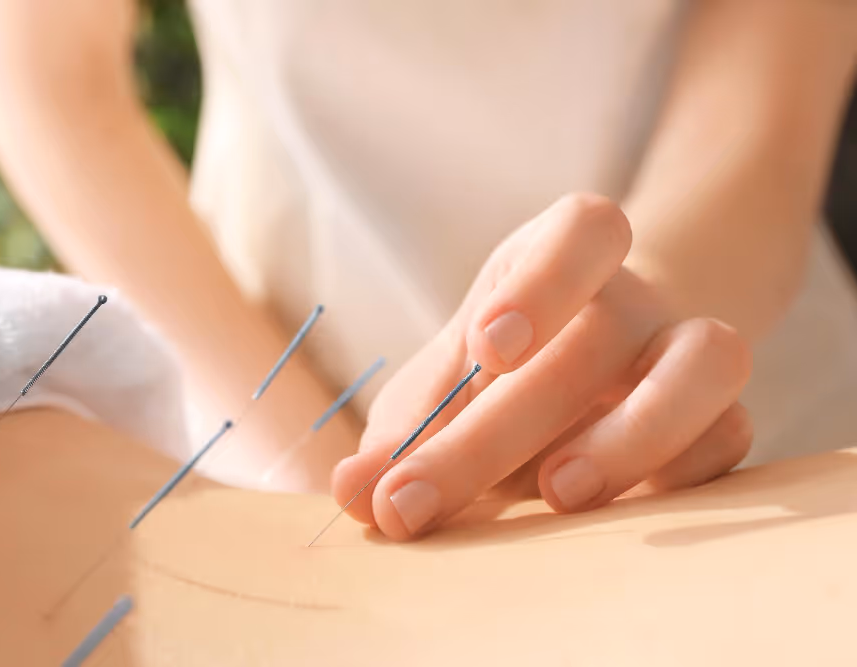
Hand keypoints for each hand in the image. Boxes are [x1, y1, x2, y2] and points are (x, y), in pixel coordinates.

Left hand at [331, 193, 752, 539]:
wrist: (598, 362)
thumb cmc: (501, 372)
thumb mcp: (443, 387)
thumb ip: (404, 436)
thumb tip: (352, 493)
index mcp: (560, 257)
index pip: (586, 229)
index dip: (544, 281)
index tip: (486, 348)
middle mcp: (633, 296)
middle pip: (601, 333)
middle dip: (500, 428)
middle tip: (416, 499)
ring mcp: (687, 350)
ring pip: (708, 363)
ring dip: (632, 436)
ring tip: (557, 494)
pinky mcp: (719, 415)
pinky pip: (729, 436)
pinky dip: (678, 476)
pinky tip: (612, 518)